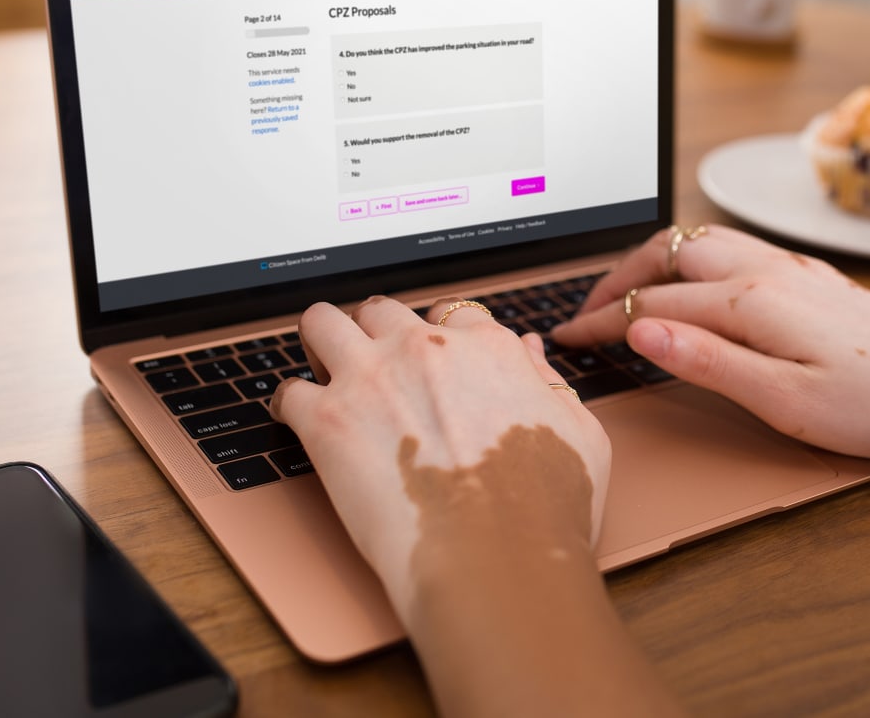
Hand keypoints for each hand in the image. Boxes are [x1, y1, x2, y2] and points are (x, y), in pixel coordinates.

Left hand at [271, 296, 610, 618]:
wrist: (494, 559)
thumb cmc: (545, 509)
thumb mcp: (581, 433)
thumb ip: (550, 382)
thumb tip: (530, 351)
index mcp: (486, 348)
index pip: (450, 313)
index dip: (438, 334)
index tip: (432, 357)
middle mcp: (425, 348)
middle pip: (381, 310)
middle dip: (374, 332)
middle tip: (372, 363)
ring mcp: (371, 378)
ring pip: (323, 323)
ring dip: (321, 342)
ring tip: (322, 368)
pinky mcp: (327, 420)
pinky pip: (288, 391)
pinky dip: (289, 405)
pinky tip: (297, 421)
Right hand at [553, 225, 869, 460]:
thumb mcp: (788, 402)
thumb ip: (709, 363)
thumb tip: (643, 332)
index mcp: (753, 301)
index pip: (653, 306)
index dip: (604, 324)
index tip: (568, 341)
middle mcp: (768, 271)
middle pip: (670, 253)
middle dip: (619, 278)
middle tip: (588, 314)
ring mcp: (793, 268)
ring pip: (703, 242)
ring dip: (656, 262)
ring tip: (629, 293)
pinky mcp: (813, 277)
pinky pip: (735, 250)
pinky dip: (694, 262)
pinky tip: (698, 286)